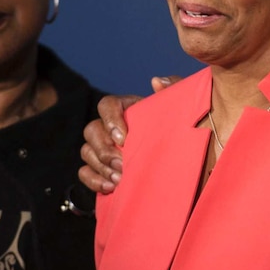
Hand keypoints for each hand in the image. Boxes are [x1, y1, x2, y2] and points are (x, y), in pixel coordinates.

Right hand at [78, 76, 180, 192]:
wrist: (185, 162)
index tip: (123, 139)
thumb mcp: (184, 108)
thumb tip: (156, 82)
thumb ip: (175, 89)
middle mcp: (111, 126)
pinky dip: (94, 180)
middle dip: (104, 149)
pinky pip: (84, 172)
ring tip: (120, 179)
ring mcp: (104, 148)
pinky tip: (112, 187)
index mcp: (127, 108)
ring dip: (101, 166)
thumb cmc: (183, 130)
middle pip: (91, 130)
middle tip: (122, 164)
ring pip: (86, 151)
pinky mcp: (101, 169)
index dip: (110, 120)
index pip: (107, 104)